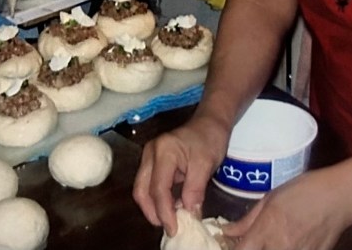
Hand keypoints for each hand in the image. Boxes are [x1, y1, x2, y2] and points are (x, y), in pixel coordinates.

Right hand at [133, 113, 231, 235]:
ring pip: (142, 189)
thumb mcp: (206, 164)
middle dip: (153, 213)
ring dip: (154, 207)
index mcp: (163, 151)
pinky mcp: (152, 162)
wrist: (210, 122)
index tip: (175, 229)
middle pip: (141, 190)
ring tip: (171, 220)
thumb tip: (189, 214)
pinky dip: (158, 199)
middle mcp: (150, 153)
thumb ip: (195, 189)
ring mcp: (149, 157)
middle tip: (170, 227)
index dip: (165, 212)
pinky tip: (172, 207)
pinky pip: (150, 184)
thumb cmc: (209, 139)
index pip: (158, 189)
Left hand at [222, 166, 351, 249]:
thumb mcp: (270, 198)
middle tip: (246, 245)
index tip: (228, 246)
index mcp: (267, 229)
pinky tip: (282, 245)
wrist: (339, 196)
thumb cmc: (304, 190)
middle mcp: (281, 247)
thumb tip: (226, 231)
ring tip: (267, 244)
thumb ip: (247, 220)